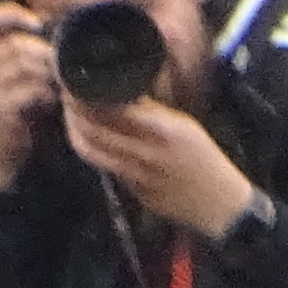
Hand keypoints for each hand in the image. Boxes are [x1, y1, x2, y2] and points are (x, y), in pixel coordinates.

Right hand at [0, 1, 61, 188]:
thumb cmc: (14, 105)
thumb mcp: (16, 72)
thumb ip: (28, 51)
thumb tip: (59, 24)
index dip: (12, 13)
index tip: (40, 21)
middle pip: (17, 42)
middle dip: (47, 51)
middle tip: (65, 62)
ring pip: (24, 63)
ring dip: (51, 71)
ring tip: (62, 81)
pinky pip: (30, 89)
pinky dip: (48, 92)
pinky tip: (53, 100)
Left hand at [61, 93, 255, 238]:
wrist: (221, 205)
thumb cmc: (207, 160)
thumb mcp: (186, 126)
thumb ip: (153, 112)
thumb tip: (122, 94)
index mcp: (162, 130)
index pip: (112, 107)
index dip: (87, 95)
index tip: (76, 82)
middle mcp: (145, 152)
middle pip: (93, 128)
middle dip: (73, 110)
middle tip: (67, 97)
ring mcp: (135, 175)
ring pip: (90, 150)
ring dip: (75, 131)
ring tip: (72, 117)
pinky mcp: (132, 191)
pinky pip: (105, 167)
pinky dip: (94, 150)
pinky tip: (92, 139)